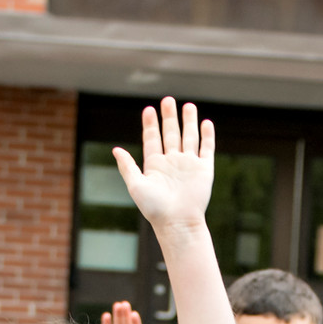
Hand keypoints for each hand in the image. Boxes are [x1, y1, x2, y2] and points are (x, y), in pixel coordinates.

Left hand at [113, 98, 212, 231]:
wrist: (177, 222)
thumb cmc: (154, 209)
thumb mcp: (136, 186)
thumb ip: (127, 166)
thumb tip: (115, 149)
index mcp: (155, 165)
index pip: (153, 139)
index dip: (150, 124)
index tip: (149, 110)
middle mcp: (172, 162)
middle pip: (170, 134)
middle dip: (169, 117)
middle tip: (167, 100)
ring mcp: (189, 165)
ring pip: (189, 137)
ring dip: (189, 122)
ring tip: (188, 106)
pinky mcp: (204, 170)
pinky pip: (206, 149)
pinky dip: (207, 136)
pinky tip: (205, 123)